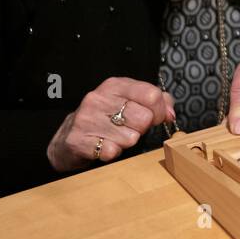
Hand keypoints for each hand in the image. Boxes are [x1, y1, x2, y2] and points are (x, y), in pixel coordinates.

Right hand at [48, 77, 174, 172]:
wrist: (69, 136)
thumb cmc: (105, 118)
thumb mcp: (129, 102)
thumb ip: (157, 102)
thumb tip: (170, 113)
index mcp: (115, 86)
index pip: (152, 94)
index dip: (159, 110)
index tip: (154, 117)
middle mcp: (99, 99)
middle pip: (144, 118)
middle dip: (142, 128)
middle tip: (130, 128)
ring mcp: (87, 119)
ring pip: (130, 137)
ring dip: (127, 142)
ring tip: (115, 137)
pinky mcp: (79, 140)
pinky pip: (111, 151)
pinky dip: (113, 152)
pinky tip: (105, 146)